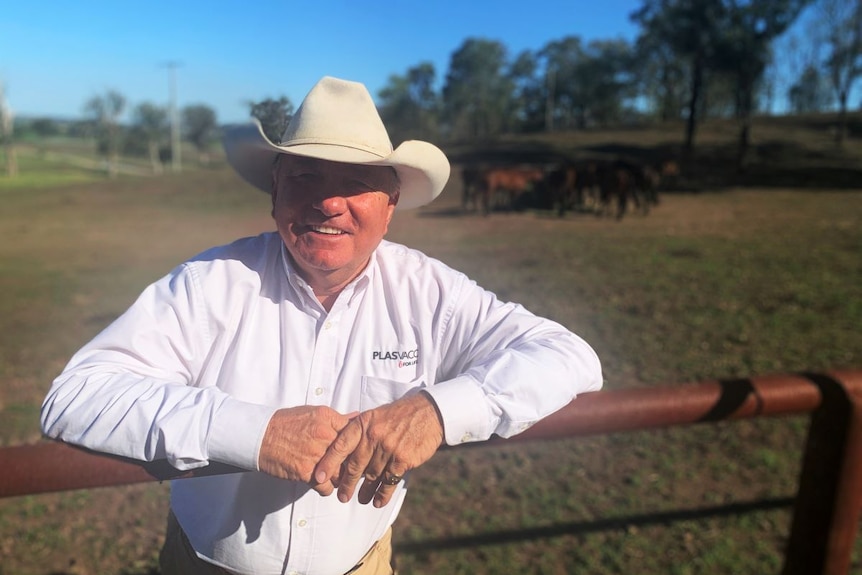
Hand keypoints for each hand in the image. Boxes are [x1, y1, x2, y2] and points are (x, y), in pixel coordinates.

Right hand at [258, 405, 354, 495]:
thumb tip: (357, 417)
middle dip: (351, 465)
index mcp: (328, 419)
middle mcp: (324, 436)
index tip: (359, 452)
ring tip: (334, 477)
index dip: (359, 445)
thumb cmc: (286, 423)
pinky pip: (326, 487)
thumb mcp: (313, 412)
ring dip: (338, 478)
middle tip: (351, 470)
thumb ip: (336, 418)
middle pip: (351, 456)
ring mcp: (316, 454)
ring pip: (340, 474)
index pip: (355, 434)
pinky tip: (321, 484)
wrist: (261, 436)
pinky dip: (325, 488)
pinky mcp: (306, 472)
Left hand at [313, 391, 444, 507]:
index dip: (328, 463)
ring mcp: (388, 448)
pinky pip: (389, 481)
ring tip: (361, 499)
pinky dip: (382, 494)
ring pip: (371, 476)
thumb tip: (341, 450)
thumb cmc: (399, 415)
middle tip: (341, 496)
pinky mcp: (403, 459)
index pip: (340, 445)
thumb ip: (359, 431)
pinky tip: (378, 501)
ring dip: (365, 491)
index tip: (319, 477)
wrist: (428, 413)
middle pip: (354, 465)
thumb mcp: (375, 416)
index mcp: (363, 424)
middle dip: (345, 484)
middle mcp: (373, 436)